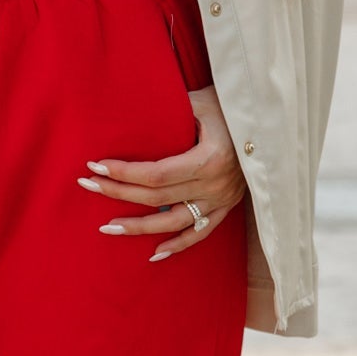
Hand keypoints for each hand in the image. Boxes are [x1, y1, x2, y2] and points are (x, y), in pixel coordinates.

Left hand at [78, 86, 245, 261]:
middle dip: (118, 192)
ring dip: (138, 227)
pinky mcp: (227, 207)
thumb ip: (169, 112)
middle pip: (158, 198)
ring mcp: (223, 199)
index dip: (124, 173)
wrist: (269, 121)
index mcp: (211, 158)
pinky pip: (200, 233)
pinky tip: (154, 253)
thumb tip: (128, 112)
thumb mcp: (200, 102)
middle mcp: (217, 184)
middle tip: (87, 185)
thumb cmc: (230, 105)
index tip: (96, 166)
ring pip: (174, 222)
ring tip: (108, 227)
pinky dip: (178, 245)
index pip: (157, 174)